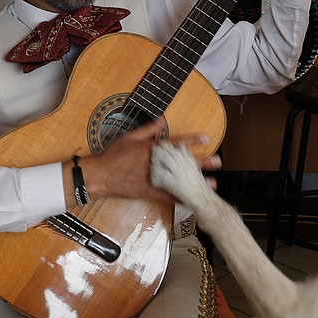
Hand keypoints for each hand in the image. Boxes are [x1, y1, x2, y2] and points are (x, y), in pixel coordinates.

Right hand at [72, 118, 219, 202]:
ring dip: (196, 181)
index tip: (208, 139)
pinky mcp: (149, 192)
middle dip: (202, 162)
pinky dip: (181, 198)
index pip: (176, 143)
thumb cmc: (113, 155)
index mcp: (152, 149)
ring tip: (213, 183)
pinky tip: (193, 199)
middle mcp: (156, 164)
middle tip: (218, 162)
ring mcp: (153, 179)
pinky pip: (168, 197)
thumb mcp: (129, 137)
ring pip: (179, 180)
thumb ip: (148, 129)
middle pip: (182, 162)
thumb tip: (161, 118)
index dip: (193, 141)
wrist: (100, 176)